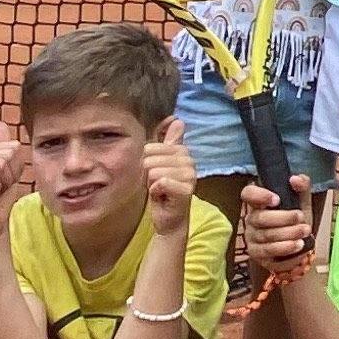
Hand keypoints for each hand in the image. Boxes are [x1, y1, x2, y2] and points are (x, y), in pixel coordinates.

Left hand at [142, 119, 196, 234]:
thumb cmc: (162, 191)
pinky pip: (160, 182)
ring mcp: (190, 176)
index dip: (147, 162)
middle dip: (149, 175)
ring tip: (161, 191)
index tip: (157, 173)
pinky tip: (163, 197)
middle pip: (150, 159)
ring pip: (154, 171)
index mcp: (183, 152)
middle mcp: (190, 161)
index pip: (151, 147)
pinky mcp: (186, 190)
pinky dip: (155, 192)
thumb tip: (177, 119)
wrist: (169, 219)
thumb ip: (167, 141)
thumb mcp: (160, 163)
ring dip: (152, 185)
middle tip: (159, 184)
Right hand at [237, 180, 314, 275]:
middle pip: (260, 218)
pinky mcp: (257, 254)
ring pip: (266, 236)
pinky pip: (268, 252)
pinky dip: (285, 249)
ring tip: (305, 231)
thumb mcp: (303, 203)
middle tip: (301, 217)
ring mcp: (252, 238)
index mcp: (259, 203)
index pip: (248, 194)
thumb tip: (295, 179)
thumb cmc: (296, 221)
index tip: (277, 199)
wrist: (299, 245)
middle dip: (283, 218)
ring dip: (287, 234)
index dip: (258, 195)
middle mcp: (252, 219)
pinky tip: (298, 245)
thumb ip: (302, 188)